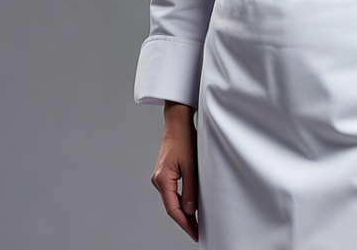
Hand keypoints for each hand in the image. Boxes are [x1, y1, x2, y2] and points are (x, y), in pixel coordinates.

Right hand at [151, 101, 198, 241]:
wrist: (177, 121)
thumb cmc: (185, 139)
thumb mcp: (191, 165)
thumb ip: (191, 189)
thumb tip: (190, 211)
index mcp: (162, 180)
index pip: (173, 209)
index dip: (184, 224)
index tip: (195, 234)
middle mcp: (158, 180)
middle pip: (171, 207)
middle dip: (184, 221)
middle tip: (198, 232)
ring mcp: (160, 177)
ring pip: (171, 200)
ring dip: (183, 212)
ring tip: (196, 223)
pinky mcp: (164, 173)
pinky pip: (172, 192)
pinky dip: (181, 201)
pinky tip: (190, 207)